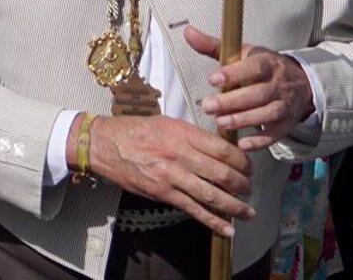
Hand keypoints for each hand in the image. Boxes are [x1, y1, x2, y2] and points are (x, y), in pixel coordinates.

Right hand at [87, 112, 252, 236]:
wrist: (104, 144)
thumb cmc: (134, 131)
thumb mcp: (166, 123)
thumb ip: (192, 136)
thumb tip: (217, 149)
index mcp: (183, 133)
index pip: (224, 150)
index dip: (242, 161)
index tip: (248, 168)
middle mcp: (180, 154)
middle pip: (223, 174)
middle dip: (243, 185)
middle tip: (249, 188)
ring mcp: (172, 176)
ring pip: (213, 195)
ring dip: (235, 206)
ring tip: (248, 212)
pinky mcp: (163, 193)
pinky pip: (194, 210)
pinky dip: (213, 221)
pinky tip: (228, 229)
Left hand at [187, 25, 315, 150]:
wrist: (299, 82)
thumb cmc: (262, 66)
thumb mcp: (241, 52)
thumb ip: (213, 45)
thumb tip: (187, 31)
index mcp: (266, 63)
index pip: (253, 68)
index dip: (234, 74)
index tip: (213, 80)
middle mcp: (278, 84)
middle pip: (258, 94)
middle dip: (232, 102)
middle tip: (208, 107)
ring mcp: (284, 105)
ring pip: (267, 114)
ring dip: (243, 120)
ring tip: (220, 122)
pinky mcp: (286, 124)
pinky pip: (275, 134)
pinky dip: (259, 141)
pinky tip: (241, 144)